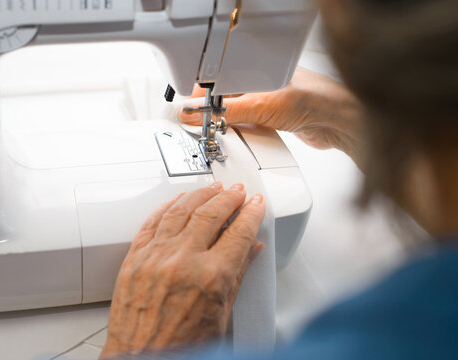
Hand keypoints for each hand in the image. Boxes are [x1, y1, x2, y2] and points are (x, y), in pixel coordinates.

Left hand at [101, 183, 264, 357]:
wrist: (140, 359)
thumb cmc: (180, 347)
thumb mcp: (221, 315)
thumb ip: (237, 276)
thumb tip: (251, 250)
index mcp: (210, 277)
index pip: (239, 233)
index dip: (251, 214)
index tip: (255, 205)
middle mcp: (182, 261)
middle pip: (211, 213)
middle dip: (228, 198)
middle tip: (237, 191)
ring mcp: (155, 257)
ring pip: (181, 210)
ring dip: (200, 195)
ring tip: (212, 189)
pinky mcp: (134, 258)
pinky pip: (152, 222)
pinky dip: (168, 206)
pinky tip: (178, 200)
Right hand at [179, 67, 364, 163]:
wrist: (339, 123)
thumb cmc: (314, 100)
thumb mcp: (262, 105)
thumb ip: (226, 112)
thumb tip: (196, 114)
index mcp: (253, 69)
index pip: (215, 82)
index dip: (199, 98)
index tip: (187, 113)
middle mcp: (257, 84)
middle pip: (221, 100)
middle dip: (210, 114)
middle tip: (200, 126)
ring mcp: (264, 102)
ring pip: (233, 114)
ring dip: (225, 125)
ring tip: (218, 132)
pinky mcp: (270, 119)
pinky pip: (246, 126)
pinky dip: (239, 133)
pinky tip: (237, 137)